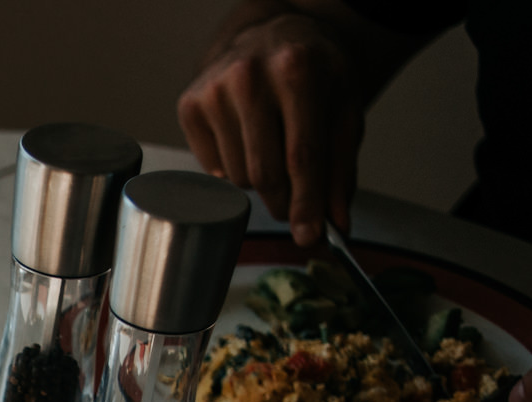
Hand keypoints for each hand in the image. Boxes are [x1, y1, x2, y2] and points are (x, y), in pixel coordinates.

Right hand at [178, 8, 363, 246]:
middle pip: (264, 172)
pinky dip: (232, 167)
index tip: (308, 236)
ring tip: (270, 150)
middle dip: (283, 200)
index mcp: (297, 70)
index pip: (301, 155)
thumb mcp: (342, 110)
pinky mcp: (189, 104)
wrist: (270, 34)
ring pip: (236, 176)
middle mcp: (250, 76)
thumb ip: (340, 169)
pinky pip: (213, 168)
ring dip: (258, 180)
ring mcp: (213, 90)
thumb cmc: (311, 72)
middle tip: (293, 206)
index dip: (306, 202)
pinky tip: (245, 139)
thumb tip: (334, 226)